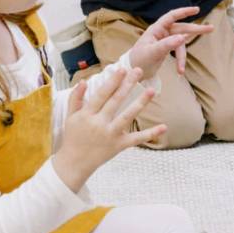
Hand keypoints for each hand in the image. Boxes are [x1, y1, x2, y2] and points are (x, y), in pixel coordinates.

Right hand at [54, 68, 163, 191]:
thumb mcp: (70, 117)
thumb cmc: (73, 137)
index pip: (101, 94)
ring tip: (151, 90)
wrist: (74, 163)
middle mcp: (99, 124)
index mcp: (87, 115)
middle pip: (116, 101)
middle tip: (139, 70)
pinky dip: (150, 134)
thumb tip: (84, 81)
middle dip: (127, 84)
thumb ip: (76, 98)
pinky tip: (164, 127)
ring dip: (140, 103)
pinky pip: (136, 139)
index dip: (112, 81)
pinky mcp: (119, 145)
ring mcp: (110, 135)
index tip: (122, 69)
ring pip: (127, 116)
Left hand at [128, 6, 213, 77]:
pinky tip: (180, 71)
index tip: (197, 9)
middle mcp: (161, 32)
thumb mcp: (151, 53)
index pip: (172, 16)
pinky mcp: (167, 49)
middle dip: (196, 30)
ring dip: (183, 57)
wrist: (132, 72)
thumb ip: (166, 45)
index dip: (184, 12)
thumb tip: (182, 38)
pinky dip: (180, 61)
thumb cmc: (138, 60)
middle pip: (182, 28)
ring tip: (181, 71)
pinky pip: (178, 51)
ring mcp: (165, 40)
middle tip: (211, 28)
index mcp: (156, 29)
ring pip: (181, 43)